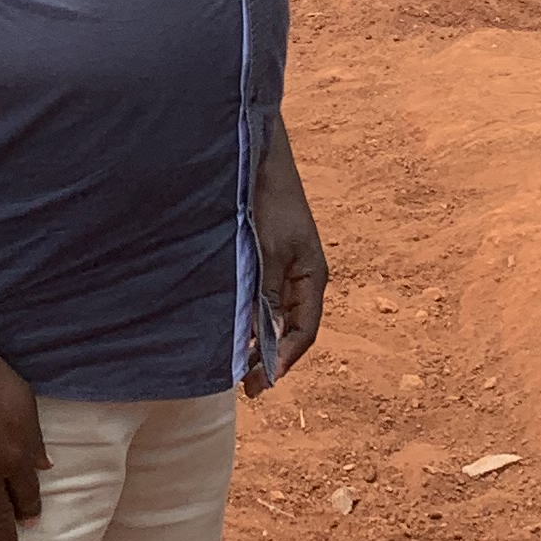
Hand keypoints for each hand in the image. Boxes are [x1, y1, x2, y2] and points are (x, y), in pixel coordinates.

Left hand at [247, 120, 326, 390]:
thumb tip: (259, 341)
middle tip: (244, 384)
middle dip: (268, 357)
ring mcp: (281, 266)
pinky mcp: (262, 255)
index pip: (304, 332)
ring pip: (271, 314)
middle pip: (288, 328)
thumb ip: (266, 296)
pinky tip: (228, 327)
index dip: (284, 361)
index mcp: (312, 277)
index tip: (261, 383)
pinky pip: (258, 295)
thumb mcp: (268, 253)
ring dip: (256, 339)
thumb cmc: (267, 201)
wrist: (255, 156)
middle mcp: (300, 276)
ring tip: (233, 364)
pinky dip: (246, 315)